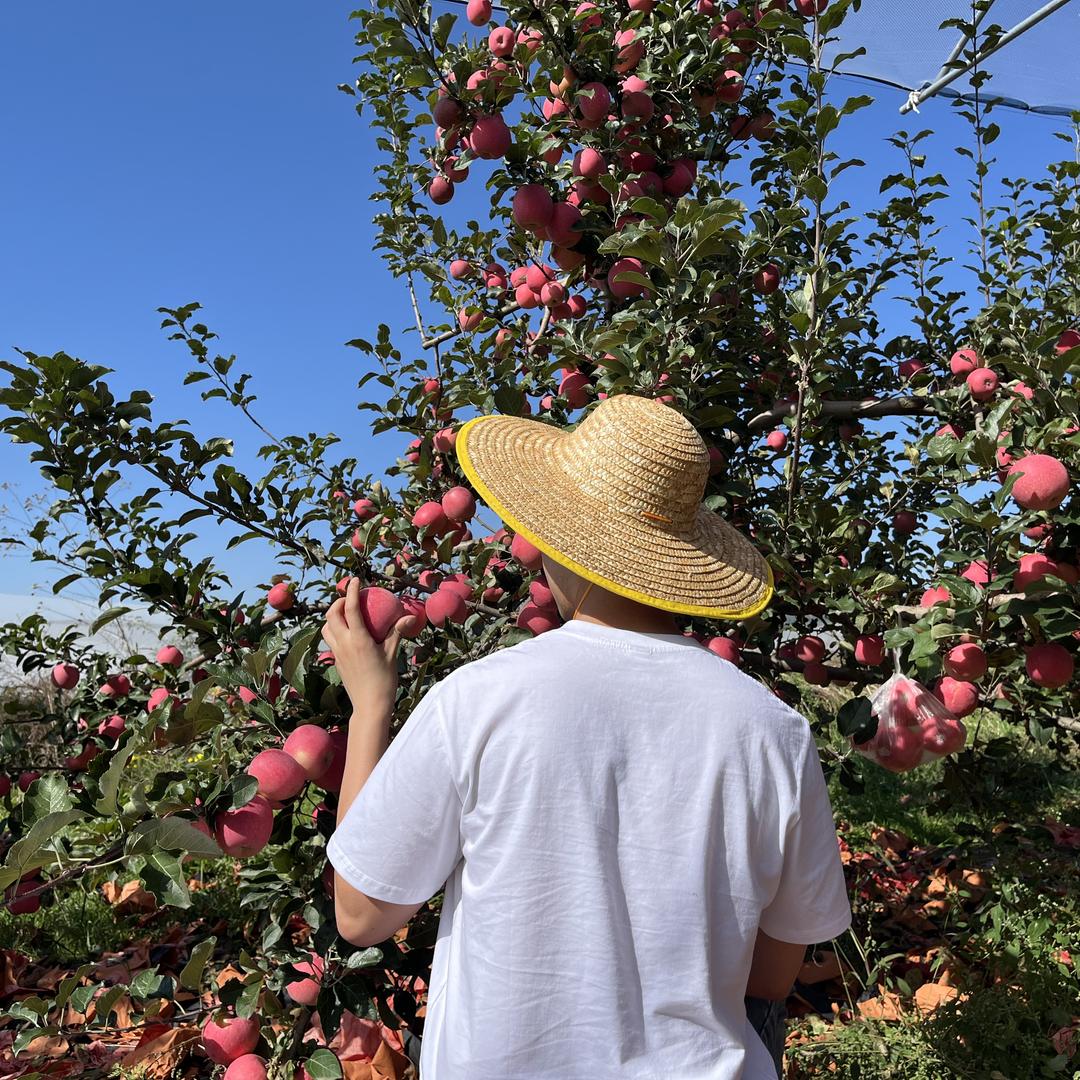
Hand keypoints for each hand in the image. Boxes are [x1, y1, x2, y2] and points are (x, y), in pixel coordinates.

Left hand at [322, 578, 416, 714]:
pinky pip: (330, 640)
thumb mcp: (392, 653)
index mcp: (358, 639)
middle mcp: (343, 644)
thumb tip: (409, 616)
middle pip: (332, 614)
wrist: (370, 705)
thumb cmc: (384, 680)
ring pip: (326, 627)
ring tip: (345, 614)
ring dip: (332, 617)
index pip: (349, 608)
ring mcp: (337, 653)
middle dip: (338, 602)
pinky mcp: (336, 661)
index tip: (355, 580)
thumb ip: (396, 632)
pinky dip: (334, 630)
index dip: (350, 591)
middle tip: (350, 598)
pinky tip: (347, 633)